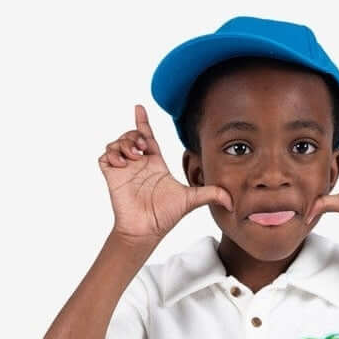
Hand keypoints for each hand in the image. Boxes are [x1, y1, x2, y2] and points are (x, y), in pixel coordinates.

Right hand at [99, 104, 233, 242]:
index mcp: (155, 164)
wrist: (146, 231)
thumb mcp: (191, 200)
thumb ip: (210, 194)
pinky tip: (122, 163)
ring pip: (118, 143)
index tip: (139, 107)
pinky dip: (112, 154)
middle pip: (132, 136)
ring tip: (133, 156)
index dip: (143, 122)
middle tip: (142, 147)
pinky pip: (105, 156)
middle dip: (135, 134)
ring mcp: (124, 169)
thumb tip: (232, 200)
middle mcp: (139, 164)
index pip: (148, 137)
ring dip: (124, 143)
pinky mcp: (112, 176)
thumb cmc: (166, 216)